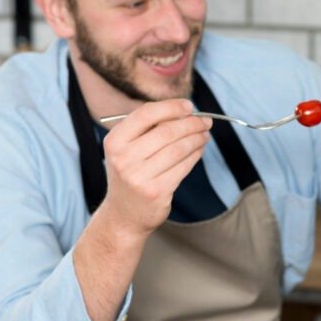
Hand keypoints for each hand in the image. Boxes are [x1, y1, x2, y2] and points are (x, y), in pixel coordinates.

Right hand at [97, 99, 211, 235]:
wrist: (123, 214)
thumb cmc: (131, 174)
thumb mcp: (127, 149)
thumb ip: (148, 129)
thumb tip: (185, 111)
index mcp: (114, 141)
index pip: (146, 114)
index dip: (171, 107)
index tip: (189, 106)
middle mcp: (123, 158)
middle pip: (166, 131)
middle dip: (191, 123)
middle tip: (206, 121)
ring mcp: (139, 176)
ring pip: (178, 149)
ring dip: (197, 138)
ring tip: (205, 134)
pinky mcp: (157, 191)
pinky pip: (183, 167)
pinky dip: (195, 155)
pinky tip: (200, 150)